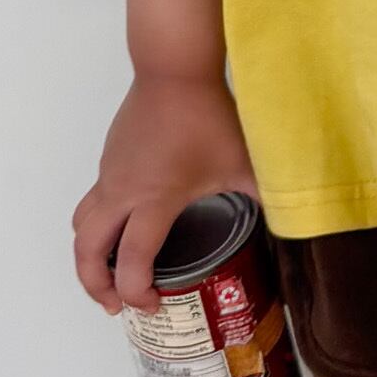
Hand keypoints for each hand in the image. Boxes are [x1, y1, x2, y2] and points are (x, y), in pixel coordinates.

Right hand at [72, 74, 256, 313]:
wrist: (173, 70)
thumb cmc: (207, 115)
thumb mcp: (242, 163)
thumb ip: (266, 197)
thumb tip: (294, 222)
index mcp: (153, 200)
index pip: (132, 260)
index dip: (136, 292)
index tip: (151, 307)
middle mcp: (122, 192)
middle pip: (86, 251)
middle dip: (96, 286)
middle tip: (116, 306)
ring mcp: (110, 176)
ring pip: (81, 227)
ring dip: (89, 258)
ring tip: (111, 277)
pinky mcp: (108, 162)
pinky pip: (92, 204)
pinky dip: (98, 229)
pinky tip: (125, 233)